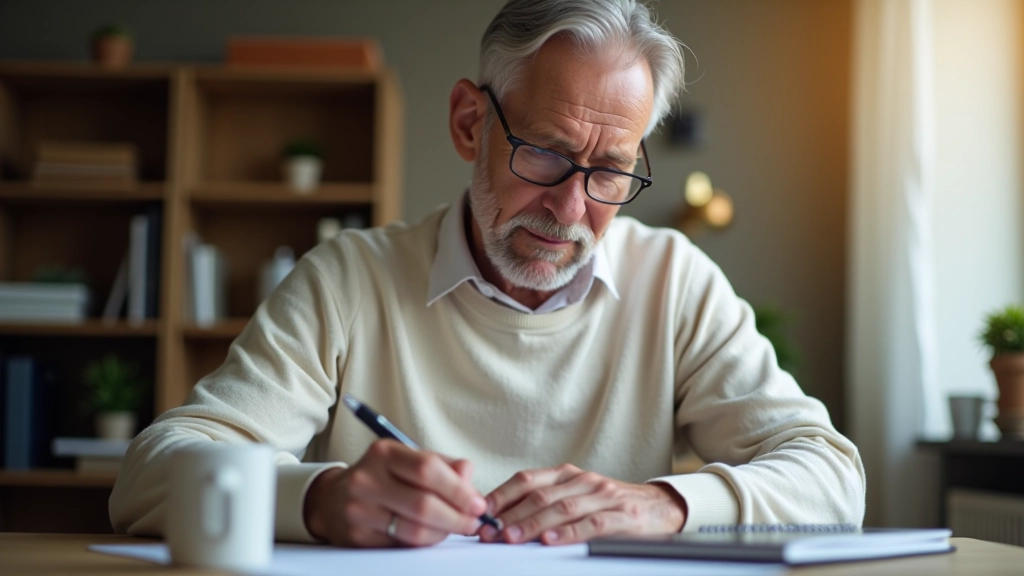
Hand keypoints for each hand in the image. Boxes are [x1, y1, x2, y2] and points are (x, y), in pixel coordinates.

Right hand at [303, 439, 487, 547]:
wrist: (333, 499)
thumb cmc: (381, 476)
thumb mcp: (408, 459)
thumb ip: (442, 465)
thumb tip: (469, 474)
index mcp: (384, 452)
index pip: (428, 469)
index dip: (458, 489)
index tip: (478, 503)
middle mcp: (367, 479)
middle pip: (423, 504)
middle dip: (457, 517)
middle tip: (473, 521)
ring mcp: (360, 509)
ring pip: (415, 529)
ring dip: (444, 532)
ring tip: (456, 528)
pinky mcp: (358, 536)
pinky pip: (402, 544)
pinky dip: (425, 542)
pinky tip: (433, 534)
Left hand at [479, 463, 685, 545]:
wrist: (660, 506)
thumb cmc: (610, 505)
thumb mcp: (577, 496)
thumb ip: (546, 503)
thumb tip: (503, 518)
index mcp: (567, 475)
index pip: (526, 480)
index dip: (501, 496)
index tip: (481, 514)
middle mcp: (583, 481)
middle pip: (539, 496)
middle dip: (510, 515)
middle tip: (489, 532)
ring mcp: (603, 496)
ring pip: (562, 508)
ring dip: (532, 524)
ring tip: (512, 537)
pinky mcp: (622, 515)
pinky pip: (592, 523)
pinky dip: (569, 532)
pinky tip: (551, 540)